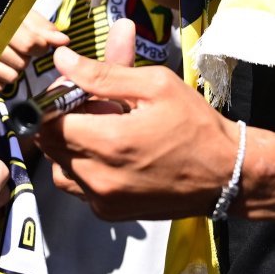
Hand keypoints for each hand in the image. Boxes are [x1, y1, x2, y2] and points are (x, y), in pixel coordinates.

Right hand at [0, 10, 69, 93]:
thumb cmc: (4, 19)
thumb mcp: (23, 15)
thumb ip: (43, 27)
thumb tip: (63, 41)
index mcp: (2, 23)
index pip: (30, 44)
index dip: (41, 46)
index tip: (40, 43)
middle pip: (22, 63)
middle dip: (26, 57)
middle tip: (18, 48)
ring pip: (12, 77)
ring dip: (15, 69)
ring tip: (9, 57)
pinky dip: (2, 79)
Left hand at [36, 18, 241, 220]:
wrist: (226, 174)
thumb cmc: (195, 124)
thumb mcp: (154, 85)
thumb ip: (101, 73)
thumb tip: (61, 60)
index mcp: (109, 143)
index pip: (48, 122)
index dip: (55, 101)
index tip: (76, 89)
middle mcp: (99, 178)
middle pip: (50, 145)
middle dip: (64, 120)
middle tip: (96, 106)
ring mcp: (103, 201)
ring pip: (59, 166)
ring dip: (71, 145)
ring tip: (105, 130)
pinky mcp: (109, 213)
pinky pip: (78, 185)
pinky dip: (84, 166)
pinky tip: (113, 152)